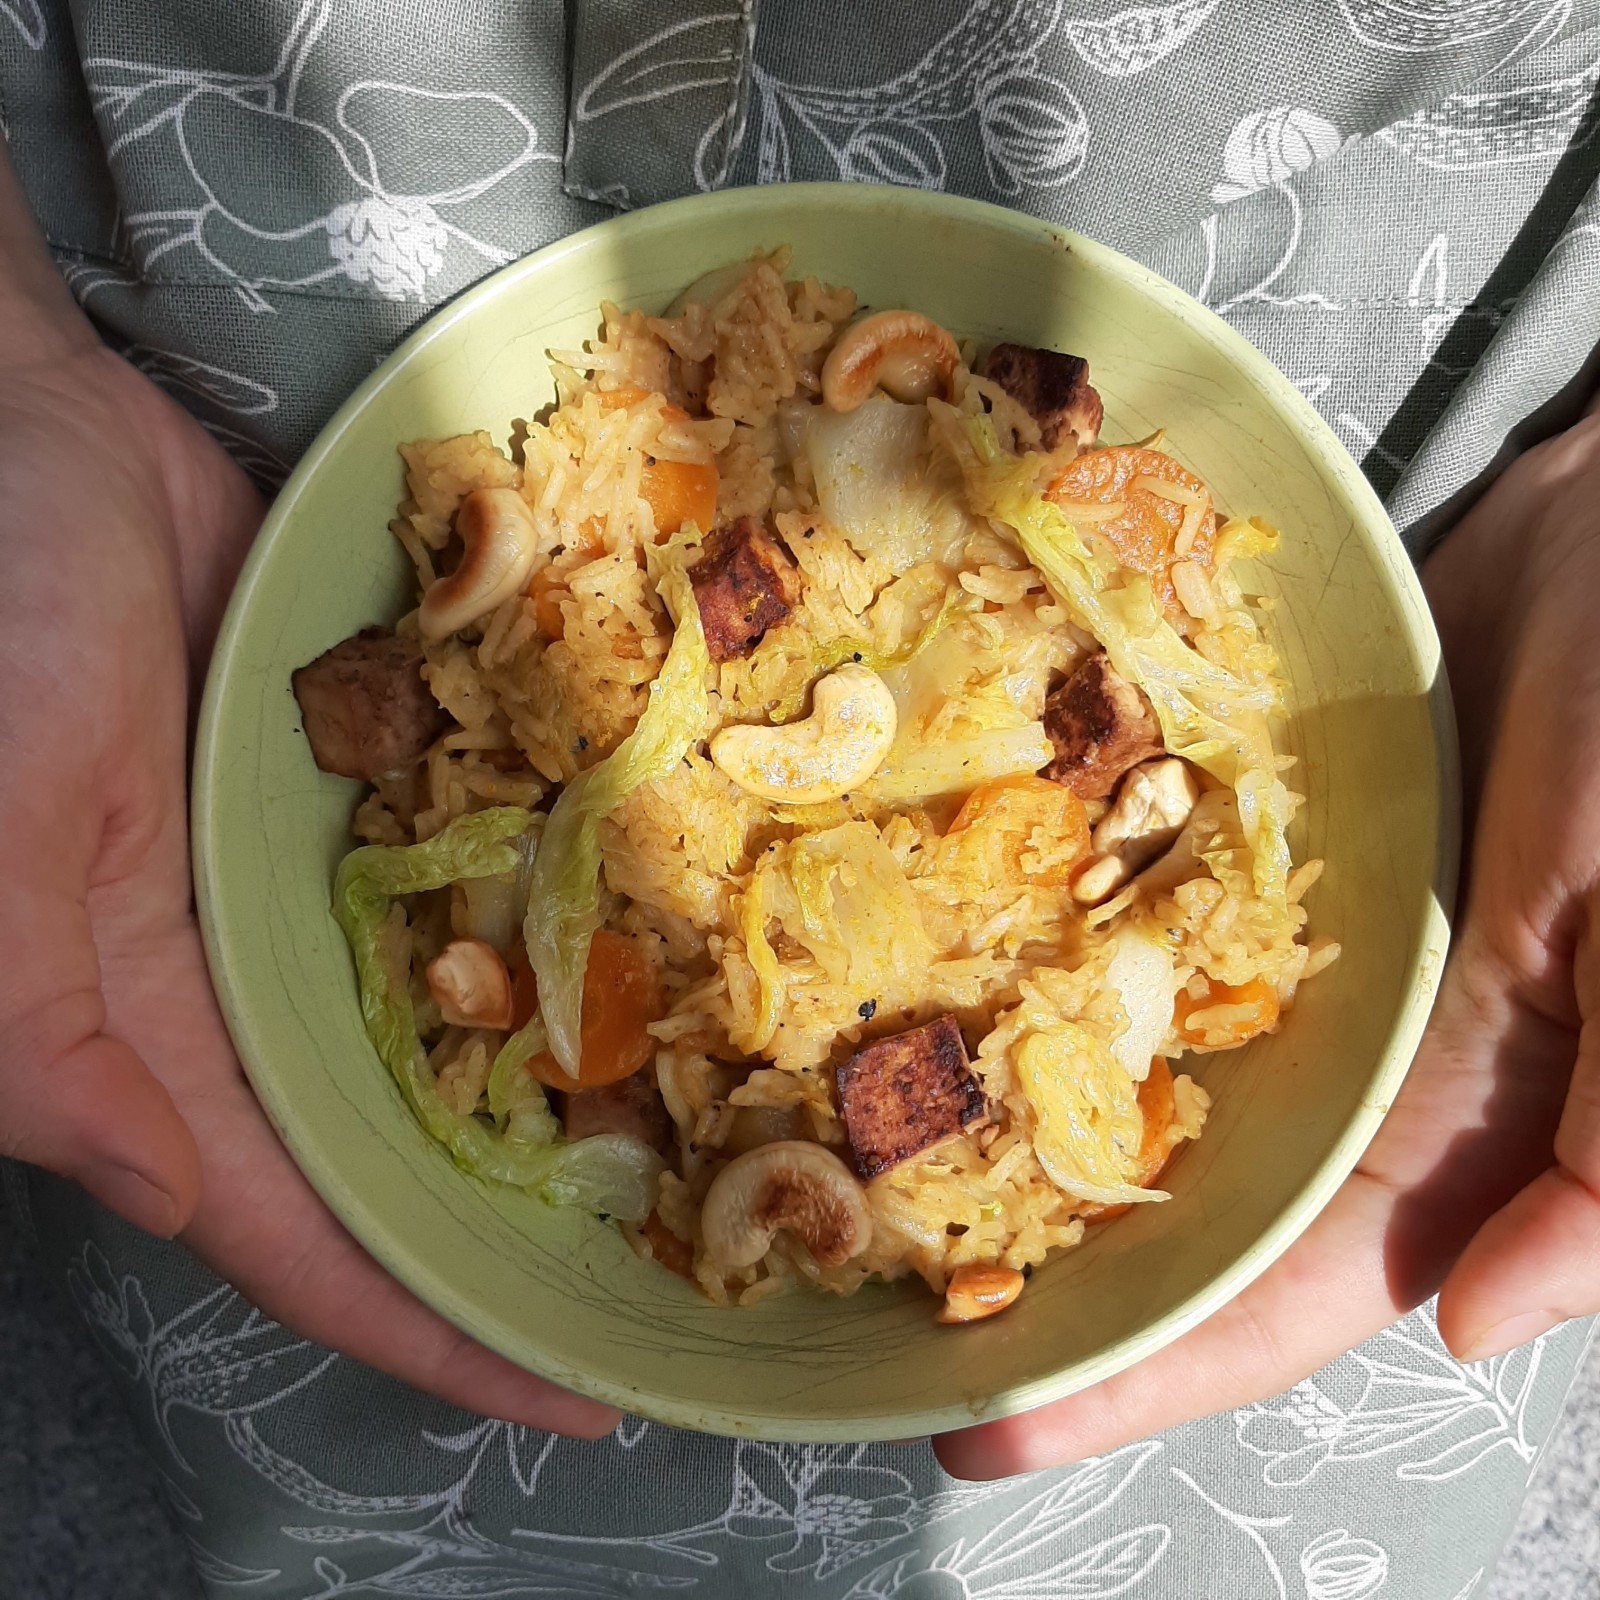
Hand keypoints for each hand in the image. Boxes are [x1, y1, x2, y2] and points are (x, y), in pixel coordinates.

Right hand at [0, 155, 614, 1438]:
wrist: (31, 436)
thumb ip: (56, 1056)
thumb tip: (179, 1200)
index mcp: (146, 1036)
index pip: (301, 1234)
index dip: (432, 1328)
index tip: (576, 1393)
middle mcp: (237, 986)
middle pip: (394, 1159)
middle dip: (516, 1237)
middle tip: (673, 1286)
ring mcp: (307, 890)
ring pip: (443, 1034)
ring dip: (552, 1101)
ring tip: (702, 1154)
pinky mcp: (358, 792)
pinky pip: (466, 888)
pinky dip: (544, 935)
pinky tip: (655, 961)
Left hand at [934, 410, 1599, 1478]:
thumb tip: (1480, 1324)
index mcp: (1461, 1105)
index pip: (1291, 1289)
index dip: (1152, 1372)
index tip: (994, 1425)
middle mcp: (1371, 1062)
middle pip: (1202, 1224)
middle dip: (1064, 1296)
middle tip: (899, 1334)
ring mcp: (1306, 970)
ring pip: (1164, 1110)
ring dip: (1045, 1172)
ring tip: (898, 1213)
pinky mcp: (1256, 873)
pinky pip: (1153, 970)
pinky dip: (1070, 1017)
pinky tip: (966, 1034)